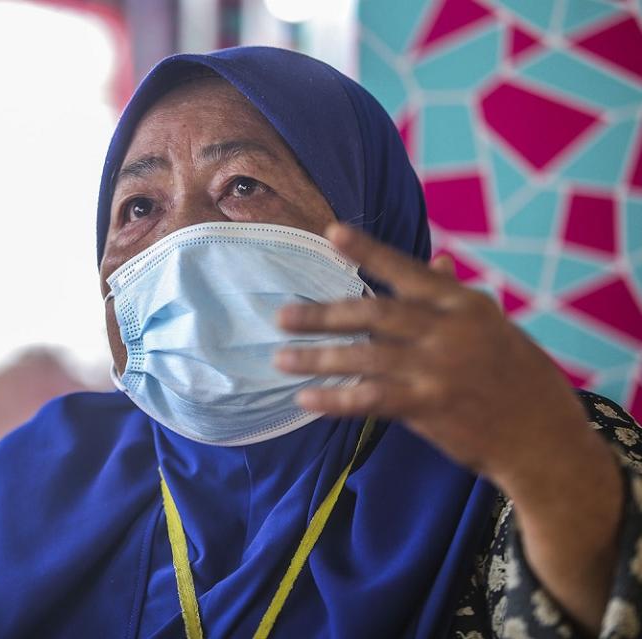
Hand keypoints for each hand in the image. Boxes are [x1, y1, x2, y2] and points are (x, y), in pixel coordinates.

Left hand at [273, 223, 588, 479]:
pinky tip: (307, 399)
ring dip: (318, 358)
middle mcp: (450, 331)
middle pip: (375, 315)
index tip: (332, 232)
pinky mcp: (430, 407)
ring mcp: (439, 369)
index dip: (369, 251)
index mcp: (465, 305)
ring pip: (365, 357)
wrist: (546, 440)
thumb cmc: (519, 379)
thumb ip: (456, 297)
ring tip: (281, 359)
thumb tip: (437, 260)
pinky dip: (336, 399)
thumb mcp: (494, 327)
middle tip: (281, 316)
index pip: (408, 271)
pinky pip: (372, 399)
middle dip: (323, 315)